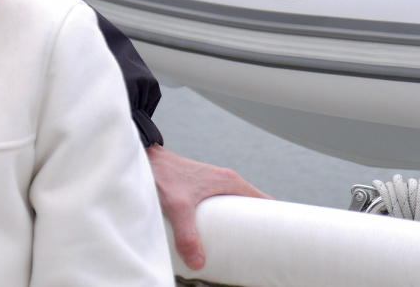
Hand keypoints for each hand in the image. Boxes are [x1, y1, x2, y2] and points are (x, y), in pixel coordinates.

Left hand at [146, 144, 268, 269]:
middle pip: (249, 206)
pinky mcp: (199, 186)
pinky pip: (219, 204)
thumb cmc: (162, 173)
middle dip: (253, 226)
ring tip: (234, 243)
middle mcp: (224, 180)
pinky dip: (221, 217)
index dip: (273, 219)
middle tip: (254, 247)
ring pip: (233, 205)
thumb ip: (187, 235)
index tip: (276, 237)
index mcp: (229, 182)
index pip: (264, 201)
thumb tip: (198, 262)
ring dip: (235, 222)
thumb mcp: (177, 207)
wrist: (143, 157)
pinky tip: (212, 231)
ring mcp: (212, 182)